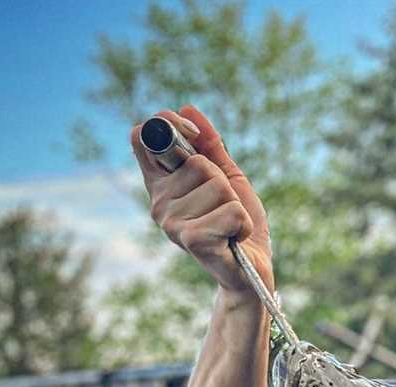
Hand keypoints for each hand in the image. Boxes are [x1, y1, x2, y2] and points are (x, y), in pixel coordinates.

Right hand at [129, 105, 273, 296]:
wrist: (251, 269)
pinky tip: (233, 239)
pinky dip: (243, 224)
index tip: (192, 134)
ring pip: (217, 187)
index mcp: (161, 184)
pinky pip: (230, 212)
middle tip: (222, 207)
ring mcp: (171, 223)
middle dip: (222, 182)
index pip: (144, 137)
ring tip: (228, 226)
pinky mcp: (191, 240)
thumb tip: (188, 108)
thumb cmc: (237, 223)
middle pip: (197, 162)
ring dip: (235, 206)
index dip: (169, 125)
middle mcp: (158, 202)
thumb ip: (211, 146)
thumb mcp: (228, 178)